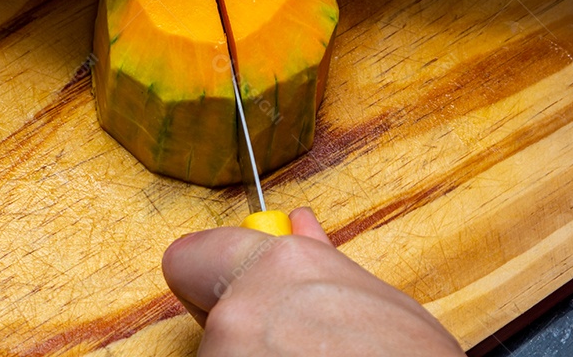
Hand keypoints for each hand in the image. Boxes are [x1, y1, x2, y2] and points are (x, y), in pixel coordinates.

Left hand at [161, 208, 463, 355]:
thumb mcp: (384, 306)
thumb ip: (324, 264)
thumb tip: (298, 228)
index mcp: (282, 269)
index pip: (189, 257)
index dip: (209, 278)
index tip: (226, 293)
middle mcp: (241, 314)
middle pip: (209, 317)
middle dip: (242, 330)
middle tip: (292, 347)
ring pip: (222, 353)